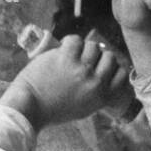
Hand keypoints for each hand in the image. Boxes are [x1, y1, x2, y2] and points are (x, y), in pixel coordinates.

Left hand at [0, 35, 130, 128]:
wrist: (29, 109)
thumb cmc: (52, 110)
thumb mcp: (83, 108)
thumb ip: (96, 93)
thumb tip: (103, 75)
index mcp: (102, 96)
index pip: (121, 74)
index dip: (113, 67)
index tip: (100, 66)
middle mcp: (96, 82)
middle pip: (110, 57)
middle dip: (97, 57)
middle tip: (83, 60)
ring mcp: (82, 69)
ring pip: (94, 46)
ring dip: (83, 48)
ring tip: (70, 56)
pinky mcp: (66, 58)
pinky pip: (76, 40)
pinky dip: (69, 42)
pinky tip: (62, 49)